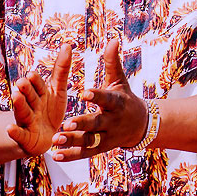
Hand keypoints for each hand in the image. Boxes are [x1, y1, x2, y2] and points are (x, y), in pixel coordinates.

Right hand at [7, 43, 71, 156]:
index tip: (32, 74)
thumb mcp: (57, 90)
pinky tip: (8, 128)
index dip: (35, 80)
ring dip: (18, 104)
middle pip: (28, 95)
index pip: (37, 84)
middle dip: (25, 89)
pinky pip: (19, 134)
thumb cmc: (50, 109)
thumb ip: (61, 69)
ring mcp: (27, 121)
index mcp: (40, 93)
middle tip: (22, 82)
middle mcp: (31, 105)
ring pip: (22, 111)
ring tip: (15, 96)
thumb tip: (67, 44)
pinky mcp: (25, 137)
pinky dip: (14, 132)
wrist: (43, 137)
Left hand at [53, 38, 147, 160]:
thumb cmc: (125, 98)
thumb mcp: (119, 80)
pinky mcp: (101, 148)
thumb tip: (112, 39)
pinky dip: (71, 155)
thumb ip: (112, 62)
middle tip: (65, 123)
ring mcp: (107, 137)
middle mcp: (112, 121)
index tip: (84, 93)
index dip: (96, 96)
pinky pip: (85, 153)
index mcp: (117, 102)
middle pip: (97, 123)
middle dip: (82, 124)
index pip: (106, 99)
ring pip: (89, 141)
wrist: (141, 125)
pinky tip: (56, 154)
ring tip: (56, 140)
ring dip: (72, 142)